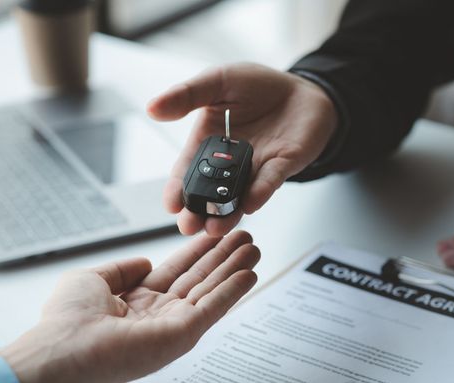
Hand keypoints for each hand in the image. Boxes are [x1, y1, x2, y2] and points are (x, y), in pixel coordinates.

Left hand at [0, 231, 258, 382]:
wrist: (64, 350)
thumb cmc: (68, 319)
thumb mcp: (92, 278)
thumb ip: (122, 269)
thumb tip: (146, 261)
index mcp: (138, 301)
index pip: (177, 271)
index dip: (197, 251)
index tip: (215, 234)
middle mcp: (159, 313)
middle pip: (199, 279)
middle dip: (223, 257)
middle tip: (245, 237)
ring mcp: (173, 325)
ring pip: (211, 291)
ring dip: (233, 269)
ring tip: (253, 247)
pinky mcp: (183, 335)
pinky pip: (213, 308)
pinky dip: (232, 290)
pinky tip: (249, 273)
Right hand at [147, 63, 337, 235]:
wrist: (301, 87)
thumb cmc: (256, 86)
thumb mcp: (217, 81)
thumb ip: (187, 95)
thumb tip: (152, 108)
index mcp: (207, 144)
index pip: (187, 172)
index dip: (177, 189)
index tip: (171, 205)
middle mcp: (229, 163)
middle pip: (209, 193)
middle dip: (197, 212)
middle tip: (188, 226)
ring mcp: (256, 168)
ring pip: (238, 196)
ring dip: (226, 214)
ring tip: (215, 229)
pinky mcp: (282, 166)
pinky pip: (270, 181)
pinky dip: (260, 192)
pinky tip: (249, 204)